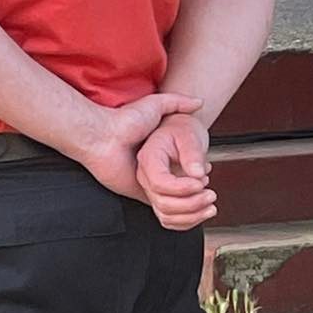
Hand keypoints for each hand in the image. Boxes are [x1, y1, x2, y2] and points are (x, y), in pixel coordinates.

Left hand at [78, 93, 202, 199]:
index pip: (185, 168)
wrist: (103, 136)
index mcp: (159, 154)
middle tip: (209, 187)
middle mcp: (155, 170)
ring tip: (205, 195)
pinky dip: (179, 210)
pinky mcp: (141, 195)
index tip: (208, 169)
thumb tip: (199, 102)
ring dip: (193, 202)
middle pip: (184, 187)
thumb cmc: (125, 120)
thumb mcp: (155, 105)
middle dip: (200, 190)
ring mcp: (148, 184)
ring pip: (177, 201)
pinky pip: (163, 210)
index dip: (199, 171)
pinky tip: (190, 200)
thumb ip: (177, 102)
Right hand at [137, 114, 215, 230]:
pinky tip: (204, 211)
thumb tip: (198, 174)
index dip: (182, 188)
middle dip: (192, 203)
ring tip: (210, 203)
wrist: (179, 133)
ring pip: (167, 216)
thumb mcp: (189, 135)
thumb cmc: (181, 131)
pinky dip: (189, 221)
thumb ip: (193, 154)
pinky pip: (171, 220)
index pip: (160, 183)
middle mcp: (147, 177)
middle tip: (211, 194)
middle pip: (163, 203)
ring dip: (192, 215)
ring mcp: (153, 191)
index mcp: (149, 159)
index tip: (200, 183)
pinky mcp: (162, 200)